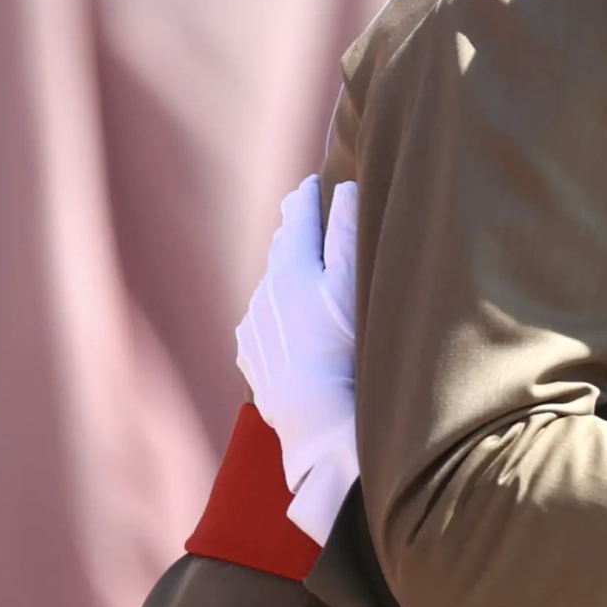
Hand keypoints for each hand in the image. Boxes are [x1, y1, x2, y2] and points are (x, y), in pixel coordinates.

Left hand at [234, 178, 361, 543]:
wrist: (316, 423)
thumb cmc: (344, 350)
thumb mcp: (353, 286)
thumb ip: (348, 233)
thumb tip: (343, 187)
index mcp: (291, 267)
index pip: (298, 218)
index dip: (307, 198)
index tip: (311, 184)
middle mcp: (265, 292)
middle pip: (280, 251)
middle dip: (293, 232)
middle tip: (302, 217)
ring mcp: (255, 328)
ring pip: (269, 289)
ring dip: (284, 276)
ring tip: (300, 274)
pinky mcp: (253, 360)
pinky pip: (261, 326)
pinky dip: (274, 316)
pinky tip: (285, 325)